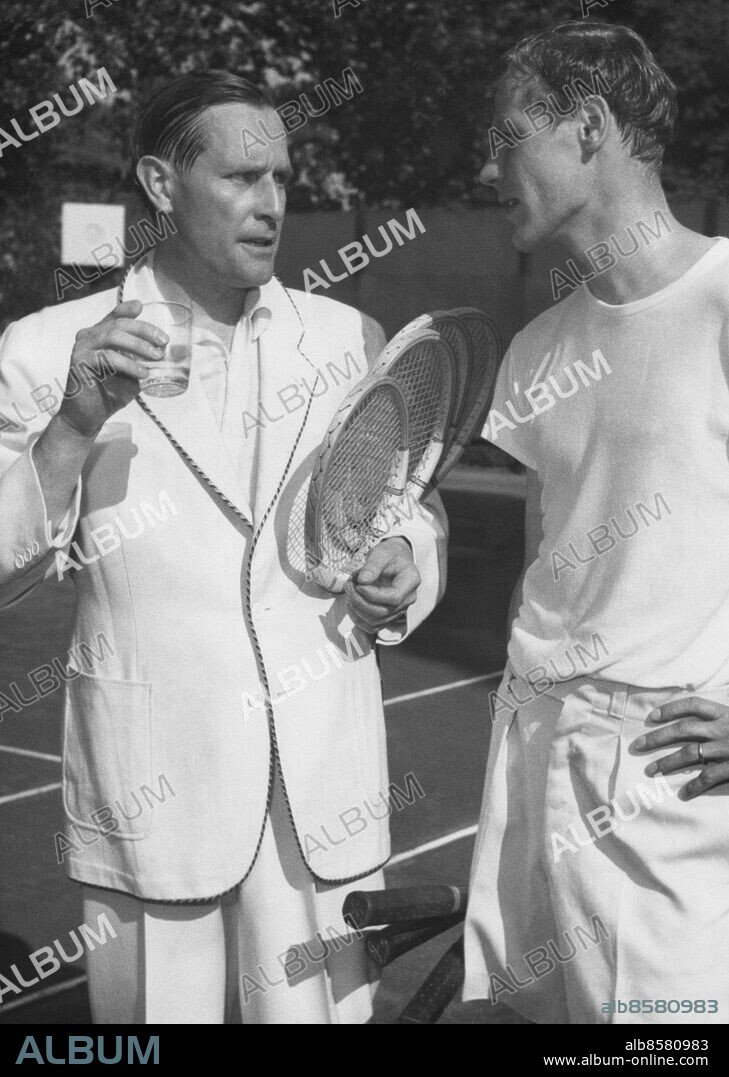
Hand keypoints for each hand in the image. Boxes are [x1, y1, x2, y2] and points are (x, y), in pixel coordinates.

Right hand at [56, 299, 167, 438]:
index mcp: (99, 335)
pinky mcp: (80, 363)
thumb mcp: (130, 373)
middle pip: (119, 324)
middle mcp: (88, 337)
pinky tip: (141, 374)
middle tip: (163, 342)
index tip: (142, 307)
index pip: (114, 316)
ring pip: (113, 336)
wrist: (88, 416)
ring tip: (156, 358)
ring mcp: (82, 348)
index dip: (127, 309)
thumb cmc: (109, 393)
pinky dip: (128, 364)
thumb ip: (140, 360)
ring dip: (139, 346)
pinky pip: (108, 357)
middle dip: (144, 330)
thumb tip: (162, 353)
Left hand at [344, 537, 419, 634]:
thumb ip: (373, 565)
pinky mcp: (389, 616)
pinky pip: (372, 626)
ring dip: (357, 610)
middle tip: (348, 586)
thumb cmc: (389, 555)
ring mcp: (399, 610)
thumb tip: (362, 580)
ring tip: (349, 592)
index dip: (373, 594)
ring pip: (376, 622)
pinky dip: (357, 619)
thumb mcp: (381, 552)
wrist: (394, 560)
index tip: (358, 584)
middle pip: (383, 612)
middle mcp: (408, 599)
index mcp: (411, 581)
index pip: (394, 597)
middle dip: (360, 601)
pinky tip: (350, 605)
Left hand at [633, 696, 728, 798]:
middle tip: (637, 745)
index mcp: (725, 714)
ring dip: (667, 762)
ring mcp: (728, 748)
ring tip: (650, 771)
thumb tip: (694, 726)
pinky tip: (683, 794)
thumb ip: (720, 722)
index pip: (693, 705)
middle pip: (683, 729)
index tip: (651, 717)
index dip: (671, 709)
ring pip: (689, 753)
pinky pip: (708, 777)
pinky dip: (694, 786)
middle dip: (657, 737)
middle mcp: (724, 729)